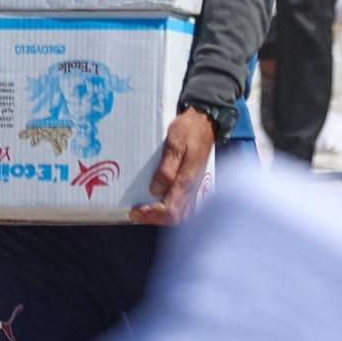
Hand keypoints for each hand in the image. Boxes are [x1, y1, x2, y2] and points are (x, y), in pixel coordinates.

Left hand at [132, 109, 217, 224]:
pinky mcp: (193, 184)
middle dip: (154, 219)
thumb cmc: (189, 130)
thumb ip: (167, 167)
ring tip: (144, 210)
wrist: (205, 121)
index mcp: (187, 179)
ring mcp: (193, 187)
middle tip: (136, 213)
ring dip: (161, 217)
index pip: (170, 209)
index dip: (152, 215)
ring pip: (180, 214)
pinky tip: (156, 203)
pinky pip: (182, 206)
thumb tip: (156, 190)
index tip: (136, 210)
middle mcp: (191, 188)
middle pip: (175, 218)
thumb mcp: (175, 143)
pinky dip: (168, 210)